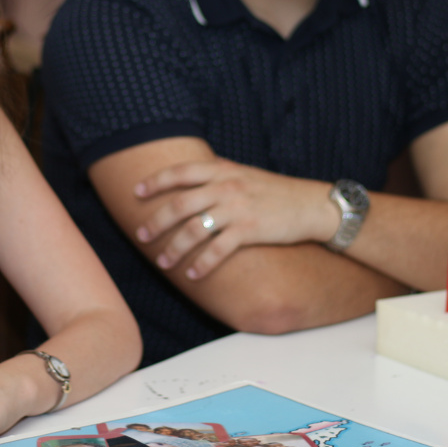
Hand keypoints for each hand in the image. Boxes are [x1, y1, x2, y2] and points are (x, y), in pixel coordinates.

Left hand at [132, 158, 335, 278]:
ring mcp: (237, 209)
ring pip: (194, 230)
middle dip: (156, 222)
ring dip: (174, 249)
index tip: (137, 192)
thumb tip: (193, 173)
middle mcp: (226, 187)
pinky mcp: (249, 230)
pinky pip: (217, 250)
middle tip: (142, 236)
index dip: (156, 181)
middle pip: (180, 204)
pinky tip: (192, 275)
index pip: (181, 172)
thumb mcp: (244, 173)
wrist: (310, 205)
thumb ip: (219, 172)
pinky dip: (202, 264)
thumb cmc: (275, 191)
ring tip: (164, 262)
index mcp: (222, 171)